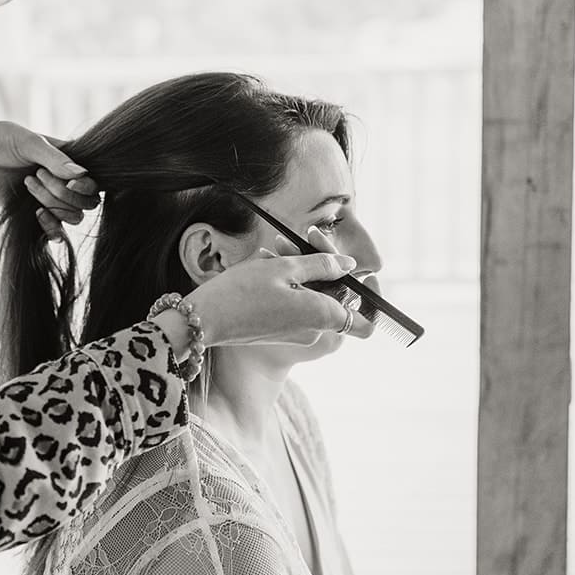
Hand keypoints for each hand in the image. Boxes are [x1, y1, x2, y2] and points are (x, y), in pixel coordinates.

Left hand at [0, 118, 98, 237]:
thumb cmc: (4, 140)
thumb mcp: (30, 143)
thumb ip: (56, 159)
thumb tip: (82, 175)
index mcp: (70, 162)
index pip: (94, 183)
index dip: (86, 187)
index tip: (69, 181)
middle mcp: (65, 183)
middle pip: (85, 203)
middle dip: (62, 193)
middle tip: (35, 174)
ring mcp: (52, 201)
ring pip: (72, 217)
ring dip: (52, 204)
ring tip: (27, 184)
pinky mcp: (35, 216)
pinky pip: (56, 233)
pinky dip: (51, 228)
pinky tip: (35, 213)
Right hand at [184, 249, 373, 347]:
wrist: (203, 320)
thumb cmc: (242, 293)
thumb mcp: (284, 268)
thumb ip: (321, 265)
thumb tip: (350, 266)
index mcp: (322, 315)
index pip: (366, 322)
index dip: (372, 300)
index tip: (364, 276)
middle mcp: (314, 329)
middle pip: (335, 296)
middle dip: (321, 266)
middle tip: (298, 240)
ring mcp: (296, 333)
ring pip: (311, 295)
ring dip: (297, 270)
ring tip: (269, 251)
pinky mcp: (279, 331)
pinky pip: (294, 303)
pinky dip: (285, 284)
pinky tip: (263, 265)